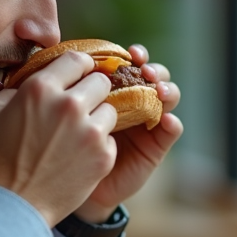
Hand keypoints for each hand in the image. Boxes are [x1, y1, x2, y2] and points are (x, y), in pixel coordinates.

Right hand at [0, 51, 117, 226]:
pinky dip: (99, 146)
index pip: (77, 59)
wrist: (13, 205)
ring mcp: (90, 131)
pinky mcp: (103, 156)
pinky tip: (81, 156)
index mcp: (41, 89)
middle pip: (101, 82)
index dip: (80, 66)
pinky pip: (111, 139)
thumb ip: (13, 90)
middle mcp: (69, 105)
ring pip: (111, 110)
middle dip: (94, 90)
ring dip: (98, 118)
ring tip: (81, 132)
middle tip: (84, 104)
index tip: (80, 74)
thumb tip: (27, 82)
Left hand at [73, 44, 183, 223]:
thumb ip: (72, 88)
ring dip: (167, 89)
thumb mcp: (66, 112)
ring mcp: (148, 121)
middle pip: (153, 75)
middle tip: (144, 70)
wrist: (72, 183)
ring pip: (168, 96)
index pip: (130, 64)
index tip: (126, 53)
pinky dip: (173, 123)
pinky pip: (172, 130)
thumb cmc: (63, 144)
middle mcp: (134, 101)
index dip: (132, 55)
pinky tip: (166, 121)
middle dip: (152, 68)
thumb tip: (67, 60)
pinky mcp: (157, 144)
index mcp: (114, 88)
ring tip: (158, 91)